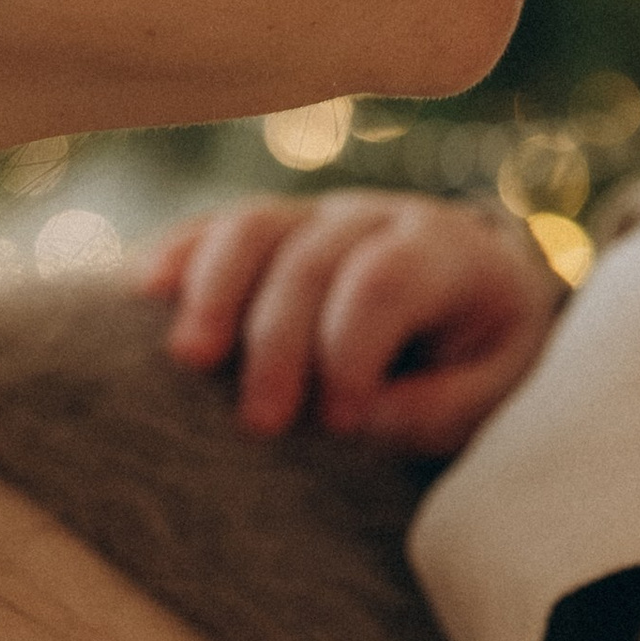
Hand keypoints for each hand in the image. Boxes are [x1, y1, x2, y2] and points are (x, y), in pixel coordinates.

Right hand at [137, 190, 566, 449]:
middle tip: (260, 424)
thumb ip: (440, 408)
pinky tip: (143, 293)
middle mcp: (376, 218)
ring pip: (252, 227)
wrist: (479, 299)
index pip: (384, 280)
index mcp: (447, 252)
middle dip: (278, 342)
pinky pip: (213, 226)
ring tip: (188, 359)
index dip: (350, 348)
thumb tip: (358, 421)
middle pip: (309, 260)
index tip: (339, 423)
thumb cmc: (483, 357)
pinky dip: (179, 253)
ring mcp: (316, 216)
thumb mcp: (495, 390)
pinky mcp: (269, 230)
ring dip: (214, 292)